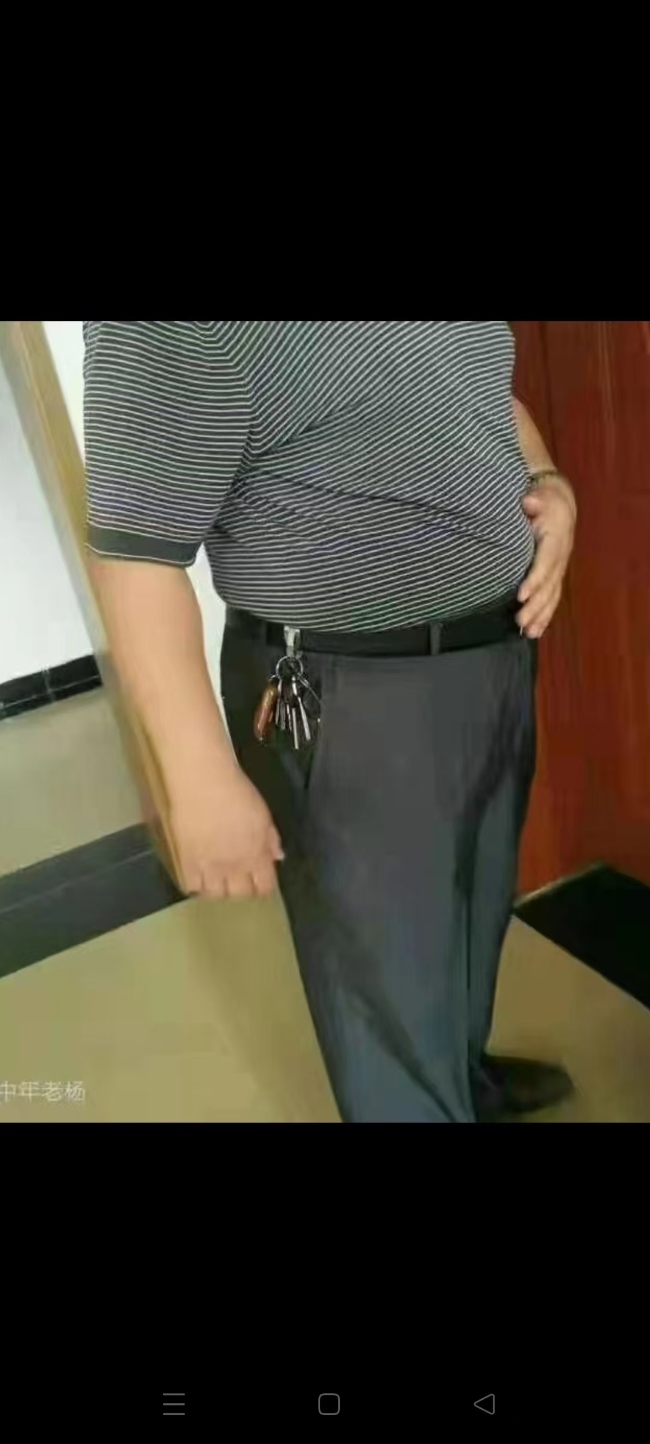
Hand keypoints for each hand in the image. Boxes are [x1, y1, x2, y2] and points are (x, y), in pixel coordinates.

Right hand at [170, 763, 284, 900]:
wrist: (202, 782)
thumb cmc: (237, 792)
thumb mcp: (263, 814)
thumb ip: (270, 839)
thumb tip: (277, 857)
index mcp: (257, 855)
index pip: (265, 886)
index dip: (264, 887)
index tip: (260, 881)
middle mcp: (235, 867)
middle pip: (241, 894)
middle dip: (243, 889)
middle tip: (238, 879)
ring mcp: (210, 867)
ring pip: (216, 894)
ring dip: (219, 889)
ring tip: (216, 879)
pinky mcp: (187, 862)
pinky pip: (192, 886)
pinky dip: (196, 885)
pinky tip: (198, 876)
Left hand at [517, 476, 576, 637]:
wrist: (560, 504)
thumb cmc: (544, 501)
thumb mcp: (540, 495)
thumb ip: (534, 501)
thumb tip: (529, 502)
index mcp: (555, 540)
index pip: (545, 563)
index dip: (534, 580)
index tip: (520, 595)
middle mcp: (560, 558)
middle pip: (549, 586)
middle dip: (535, 606)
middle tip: (520, 621)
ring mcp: (559, 569)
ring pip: (552, 597)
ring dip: (540, 616)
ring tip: (528, 633)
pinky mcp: (555, 577)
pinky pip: (552, 599)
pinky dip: (545, 616)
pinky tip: (535, 631)